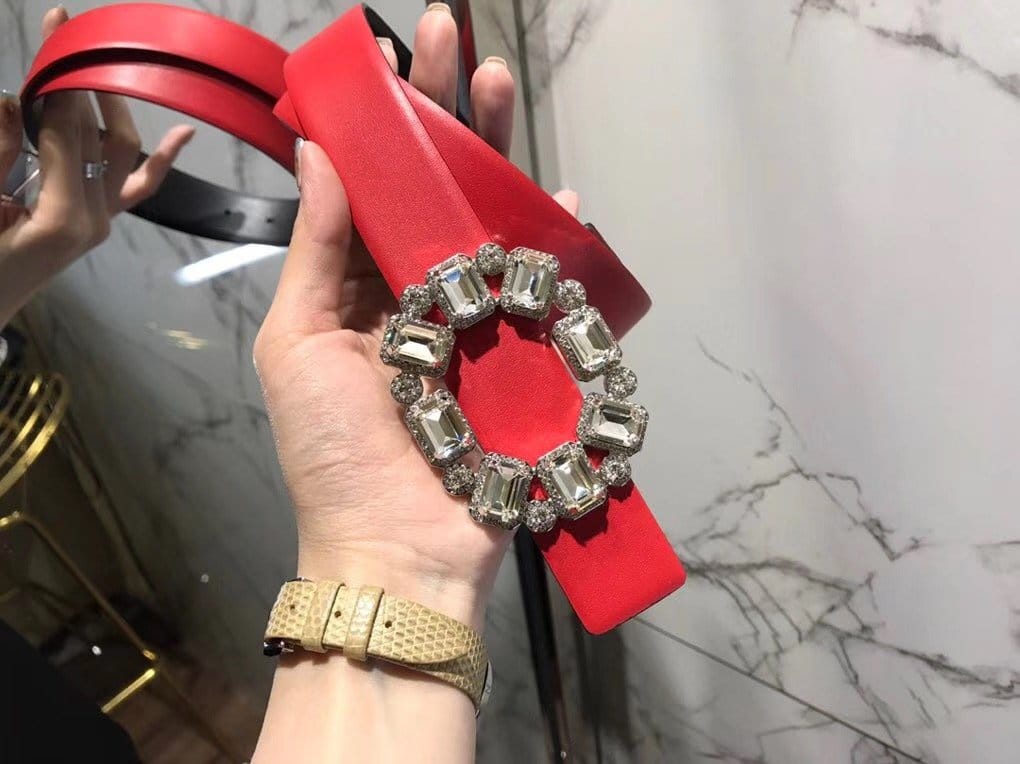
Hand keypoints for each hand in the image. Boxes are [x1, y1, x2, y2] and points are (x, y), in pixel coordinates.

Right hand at [0, 7, 192, 326]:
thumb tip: (13, 100)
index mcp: (61, 217)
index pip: (65, 129)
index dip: (59, 77)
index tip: (57, 27)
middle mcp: (93, 222)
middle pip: (94, 133)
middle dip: (82, 83)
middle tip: (68, 34)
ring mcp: (101, 226)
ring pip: (119, 153)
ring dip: (108, 107)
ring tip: (95, 66)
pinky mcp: (99, 226)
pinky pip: (136, 190)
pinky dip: (159, 161)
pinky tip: (183, 133)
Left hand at [254, 5, 578, 628]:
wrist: (398, 550)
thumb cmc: (333, 452)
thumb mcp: (297, 342)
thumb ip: (315, 249)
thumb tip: (316, 152)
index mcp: (359, 289)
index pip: (374, 188)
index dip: (384, 123)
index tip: (393, 56)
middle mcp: (420, 294)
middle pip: (437, 191)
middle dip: (447, 116)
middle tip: (458, 42)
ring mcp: (478, 322)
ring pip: (492, 224)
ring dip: (499, 158)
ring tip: (501, 89)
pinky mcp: (525, 353)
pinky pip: (544, 287)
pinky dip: (556, 243)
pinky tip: (562, 200)